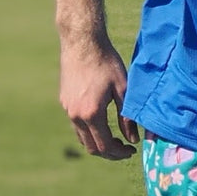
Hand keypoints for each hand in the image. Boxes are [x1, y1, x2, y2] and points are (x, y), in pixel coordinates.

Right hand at [59, 39, 139, 160]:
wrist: (82, 42)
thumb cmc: (106, 62)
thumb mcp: (123, 89)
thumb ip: (127, 118)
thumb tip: (132, 140)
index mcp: (92, 113)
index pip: (105, 146)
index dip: (119, 153)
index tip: (131, 150)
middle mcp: (76, 115)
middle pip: (91, 147)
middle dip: (109, 152)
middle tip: (124, 146)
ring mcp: (67, 109)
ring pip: (82, 137)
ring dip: (97, 141)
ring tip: (113, 135)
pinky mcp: (64, 101)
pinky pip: (76, 125)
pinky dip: (89, 130)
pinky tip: (101, 121)